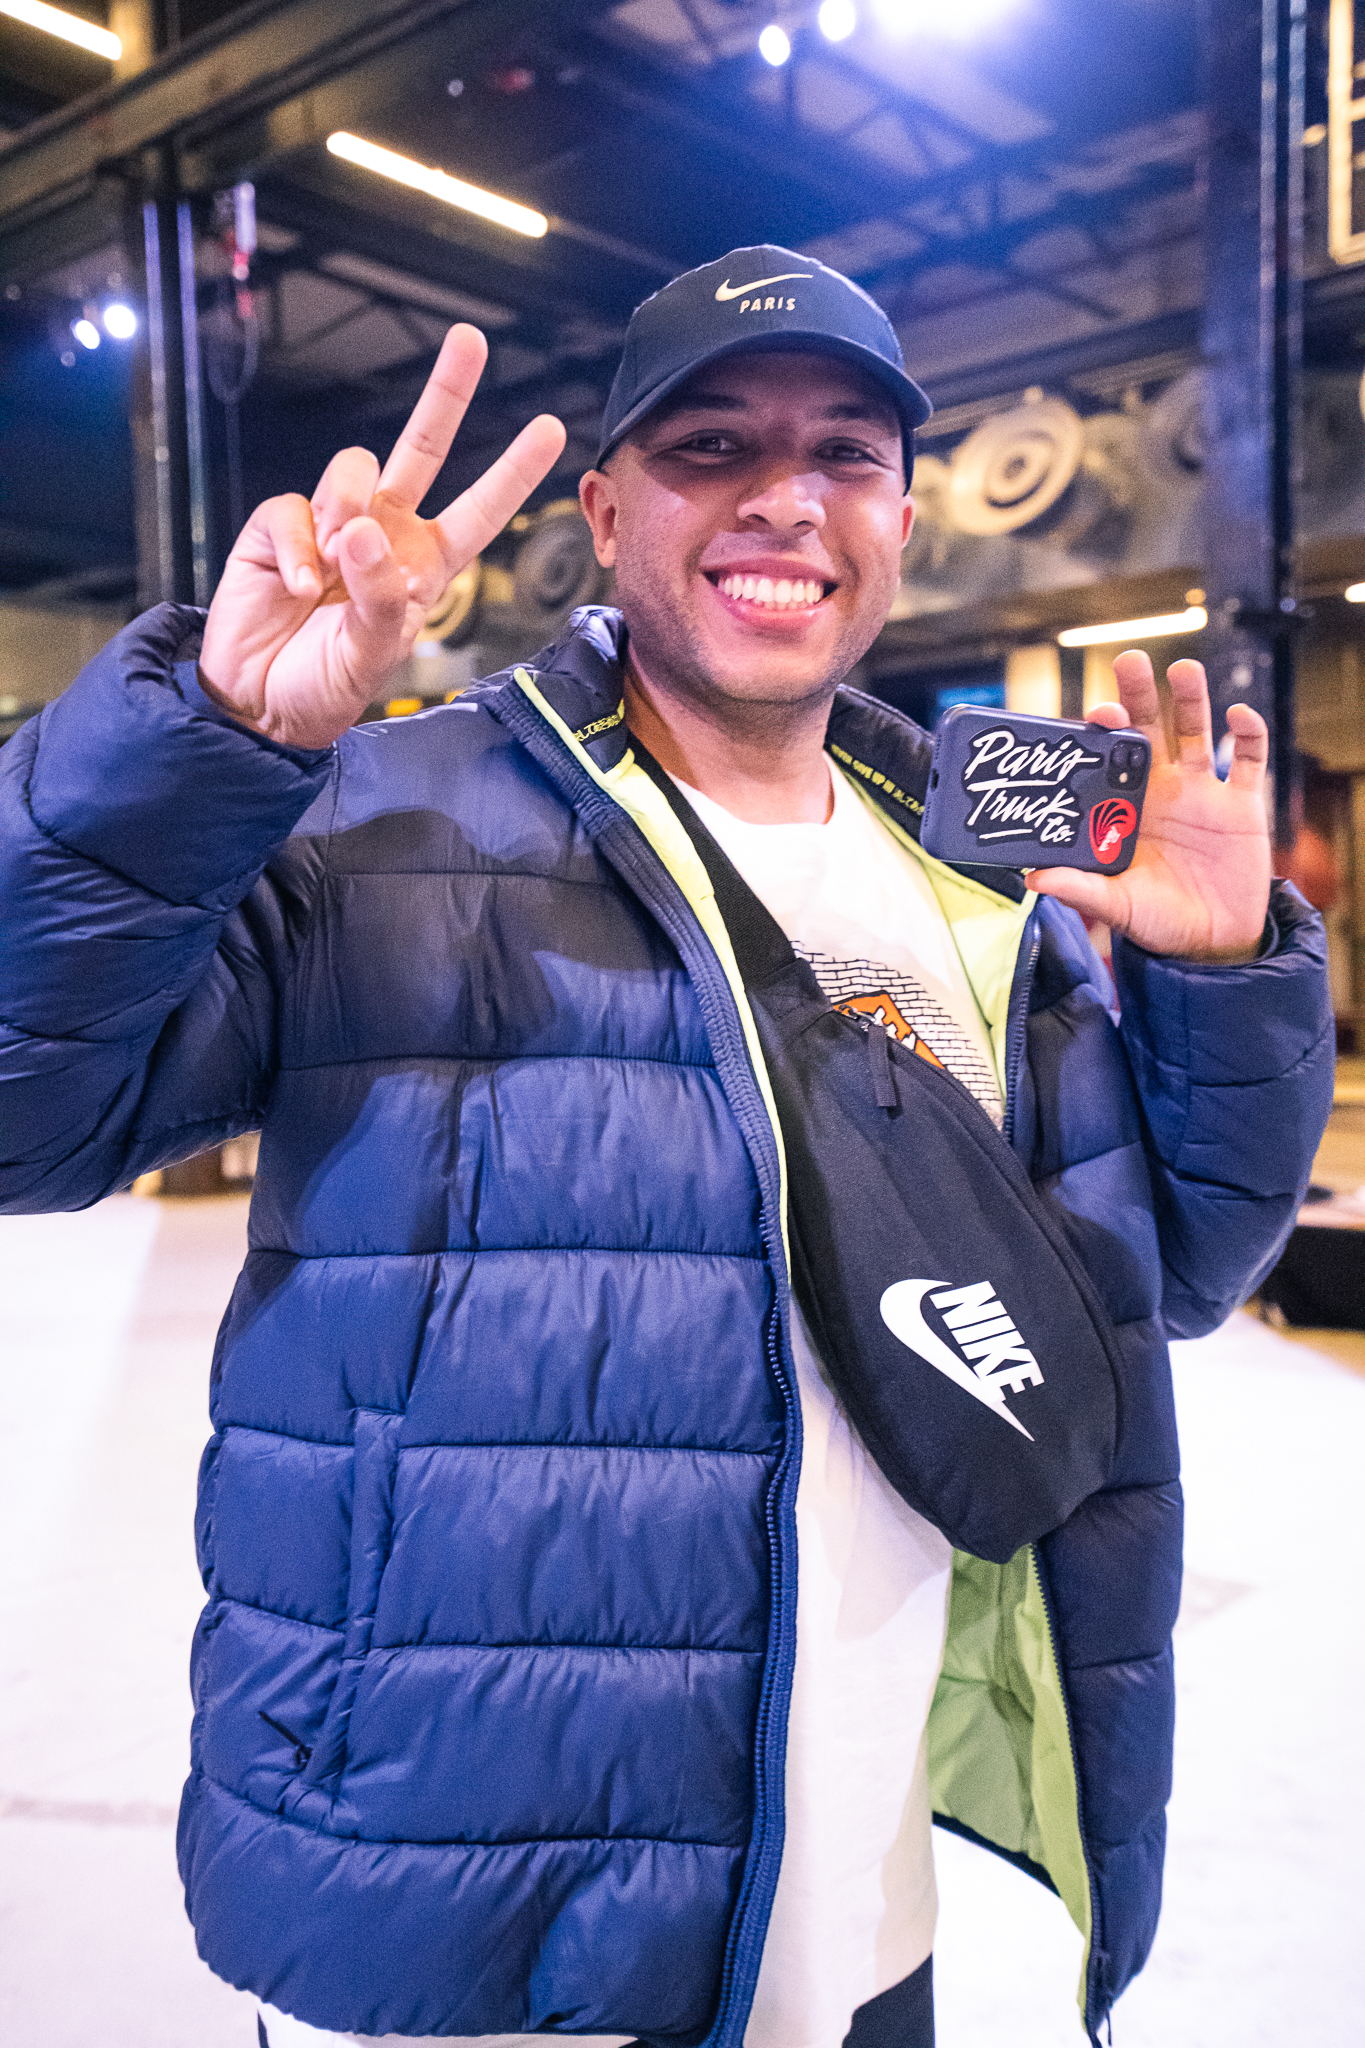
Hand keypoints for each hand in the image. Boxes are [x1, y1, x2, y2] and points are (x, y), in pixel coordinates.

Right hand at [198, 326, 565, 748]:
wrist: (259, 702)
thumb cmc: (325, 684)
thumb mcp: (372, 653)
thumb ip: (380, 597)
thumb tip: (361, 530)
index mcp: (424, 565)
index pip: (478, 512)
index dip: (512, 472)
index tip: (551, 428)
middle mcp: (384, 533)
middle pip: (421, 448)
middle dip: (446, 393)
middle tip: (470, 340)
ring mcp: (331, 524)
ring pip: (354, 468)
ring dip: (348, 509)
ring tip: (332, 567)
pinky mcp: (280, 526)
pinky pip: (293, 506)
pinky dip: (298, 546)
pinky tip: (297, 587)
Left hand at [1026, 650, 1270, 962]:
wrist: (1213, 944)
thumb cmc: (1157, 921)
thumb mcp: (1117, 907)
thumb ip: (1080, 889)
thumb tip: (1034, 877)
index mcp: (1125, 806)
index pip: (1108, 757)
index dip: (1102, 732)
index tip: (1095, 714)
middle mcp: (1161, 789)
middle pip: (1148, 728)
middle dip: (1139, 694)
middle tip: (1128, 662)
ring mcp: (1203, 793)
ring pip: (1196, 730)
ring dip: (1191, 698)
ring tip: (1183, 670)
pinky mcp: (1242, 805)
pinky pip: (1249, 759)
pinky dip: (1249, 733)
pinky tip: (1238, 714)